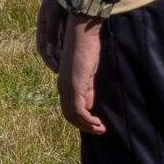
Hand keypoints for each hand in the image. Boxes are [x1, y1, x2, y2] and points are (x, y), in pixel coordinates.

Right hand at [35, 0, 64, 70]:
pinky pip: (67, 38)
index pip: (42, 47)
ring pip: (60, 44)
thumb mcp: (53, 15)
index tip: (56, 70)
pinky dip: (70, 46)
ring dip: (63, 54)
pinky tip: (77, 52)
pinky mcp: (67, 22)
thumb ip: (52, 34)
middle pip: (51, 48)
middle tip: (64, 72)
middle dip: (56, 60)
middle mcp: (49, 27)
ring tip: (70, 65)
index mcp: (42, 26)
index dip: (48, 60)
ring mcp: (58, 25)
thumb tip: (50, 52)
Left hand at [54, 11, 105, 135]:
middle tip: (100, 130)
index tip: (95, 124)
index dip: (80, 120)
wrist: (82, 34)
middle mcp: (62, 87)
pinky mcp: (75, 86)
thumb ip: (86, 89)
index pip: (68, 109)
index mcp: (64, 84)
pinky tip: (98, 122)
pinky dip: (88, 120)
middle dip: (84, 126)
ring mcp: (67, 87)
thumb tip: (87, 107)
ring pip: (73, 115)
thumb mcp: (86, 74)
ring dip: (88, 126)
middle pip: (69, 115)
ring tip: (101, 129)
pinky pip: (78, 110)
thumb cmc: (86, 49)